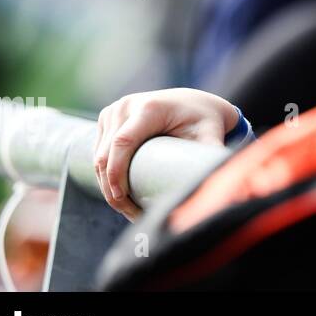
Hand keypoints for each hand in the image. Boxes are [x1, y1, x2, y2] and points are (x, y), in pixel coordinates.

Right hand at [93, 89, 239, 219]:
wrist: (195, 102)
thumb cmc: (204, 121)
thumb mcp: (210, 135)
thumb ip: (211, 155)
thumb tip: (217, 183)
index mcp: (149, 108)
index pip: (123, 142)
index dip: (116, 173)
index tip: (121, 198)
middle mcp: (126, 106)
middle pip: (106, 154)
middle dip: (112, 188)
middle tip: (131, 214)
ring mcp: (114, 111)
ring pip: (98, 156)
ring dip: (106, 185)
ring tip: (128, 208)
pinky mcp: (108, 118)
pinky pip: (99, 151)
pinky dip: (105, 174)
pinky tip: (119, 192)